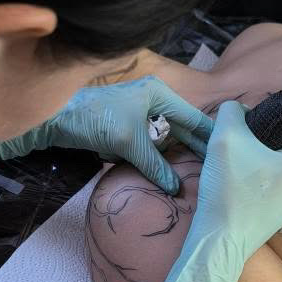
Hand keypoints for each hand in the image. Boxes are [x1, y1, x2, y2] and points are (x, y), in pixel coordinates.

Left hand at [0, 76, 212, 194]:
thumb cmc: (92, 118)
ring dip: (173, 158)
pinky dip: (154, 160)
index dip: (211, 138)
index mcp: (160, 94)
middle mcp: (153, 101)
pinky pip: (148, 148)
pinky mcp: (126, 131)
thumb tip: (176, 188)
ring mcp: (139, 116)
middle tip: (215, 173)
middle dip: (194, 151)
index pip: (195, 118)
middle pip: (182, 130)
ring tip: (195, 178)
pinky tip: (165, 175)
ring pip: (165, 141)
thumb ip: (155, 164)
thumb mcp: (129, 143)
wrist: (53, 119)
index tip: (228, 157)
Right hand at [151, 100, 281, 281]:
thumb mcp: (225, 135)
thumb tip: (239, 110)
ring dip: (256, 162)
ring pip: (277, 166)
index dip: (262, 123)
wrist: (219, 240)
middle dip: (259, 144)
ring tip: (234, 168)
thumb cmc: (228, 189)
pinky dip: (257, 181)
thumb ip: (232, 111)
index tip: (241, 133)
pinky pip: (273, 186)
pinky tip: (238, 186)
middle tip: (234, 150)